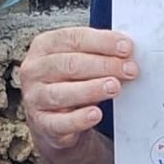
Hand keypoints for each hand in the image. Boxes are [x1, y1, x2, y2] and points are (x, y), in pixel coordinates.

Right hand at [20, 27, 137, 150]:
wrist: (54, 119)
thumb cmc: (70, 81)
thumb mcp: (81, 60)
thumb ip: (98, 53)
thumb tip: (126, 51)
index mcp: (44, 46)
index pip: (73, 39)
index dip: (102, 42)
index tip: (126, 47)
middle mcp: (34, 70)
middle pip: (70, 64)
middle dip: (104, 65)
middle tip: (129, 70)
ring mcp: (34, 98)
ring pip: (62, 93)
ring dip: (92, 89)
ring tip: (114, 87)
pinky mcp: (41, 125)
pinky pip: (59, 122)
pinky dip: (79, 119)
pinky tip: (95, 114)